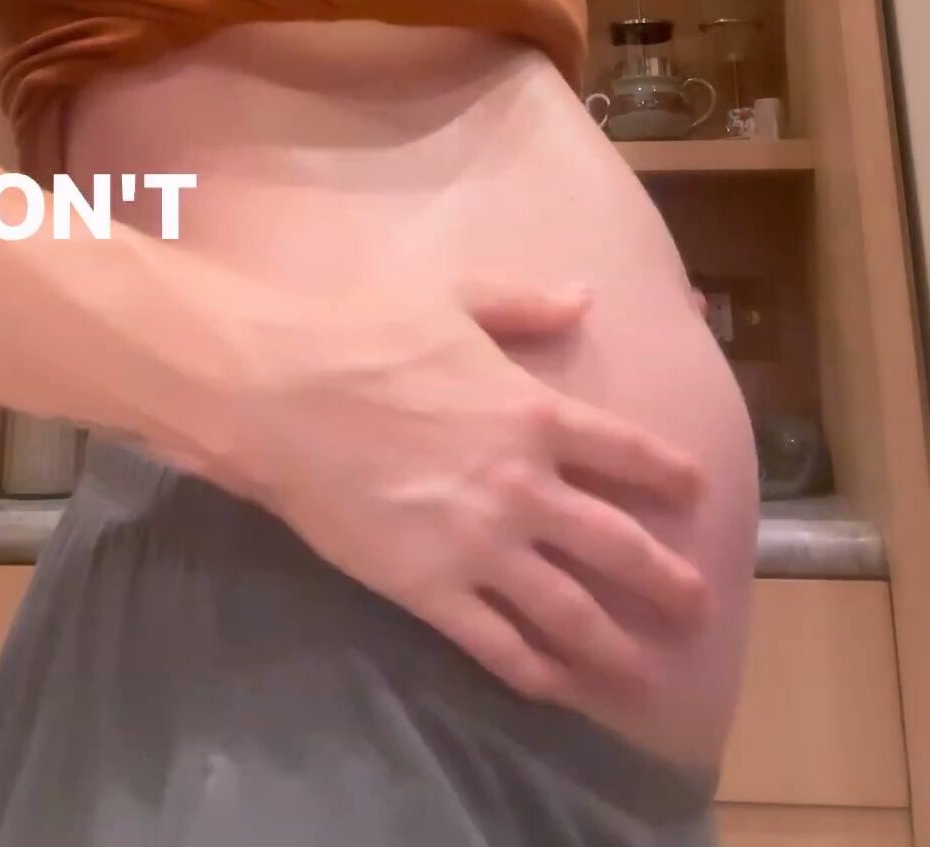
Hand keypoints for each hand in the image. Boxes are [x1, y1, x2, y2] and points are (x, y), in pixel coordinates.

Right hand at [223, 275, 708, 711]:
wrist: (284, 394)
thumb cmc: (367, 333)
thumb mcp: (455, 296)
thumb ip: (525, 304)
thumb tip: (585, 297)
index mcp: (536, 412)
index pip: (627, 451)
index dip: (670, 474)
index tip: (698, 493)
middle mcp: (525, 487)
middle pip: (617, 543)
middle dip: (666, 579)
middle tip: (699, 604)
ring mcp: (481, 545)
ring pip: (570, 609)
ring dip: (616, 645)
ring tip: (648, 675)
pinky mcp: (431, 589)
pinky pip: (498, 642)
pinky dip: (535, 671)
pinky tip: (558, 687)